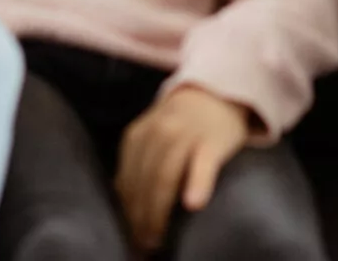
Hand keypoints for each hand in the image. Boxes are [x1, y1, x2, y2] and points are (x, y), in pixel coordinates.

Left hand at [115, 88, 248, 252]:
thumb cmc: (181, 124)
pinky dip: (198, 183)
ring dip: (158, 210)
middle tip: (143, 245)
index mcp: (138, 135)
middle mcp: (158, 133)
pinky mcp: (213, 142)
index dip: (126, 211)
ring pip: (165, 176)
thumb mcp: (152, 137)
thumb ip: (138, 163)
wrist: (216, 92)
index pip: (127, 180)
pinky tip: (193, 204)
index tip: (128, 237)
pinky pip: (203, 164)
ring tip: (157, 238)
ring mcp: (186, 136)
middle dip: (140, 217)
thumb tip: (120, 201)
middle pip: (144, 181)